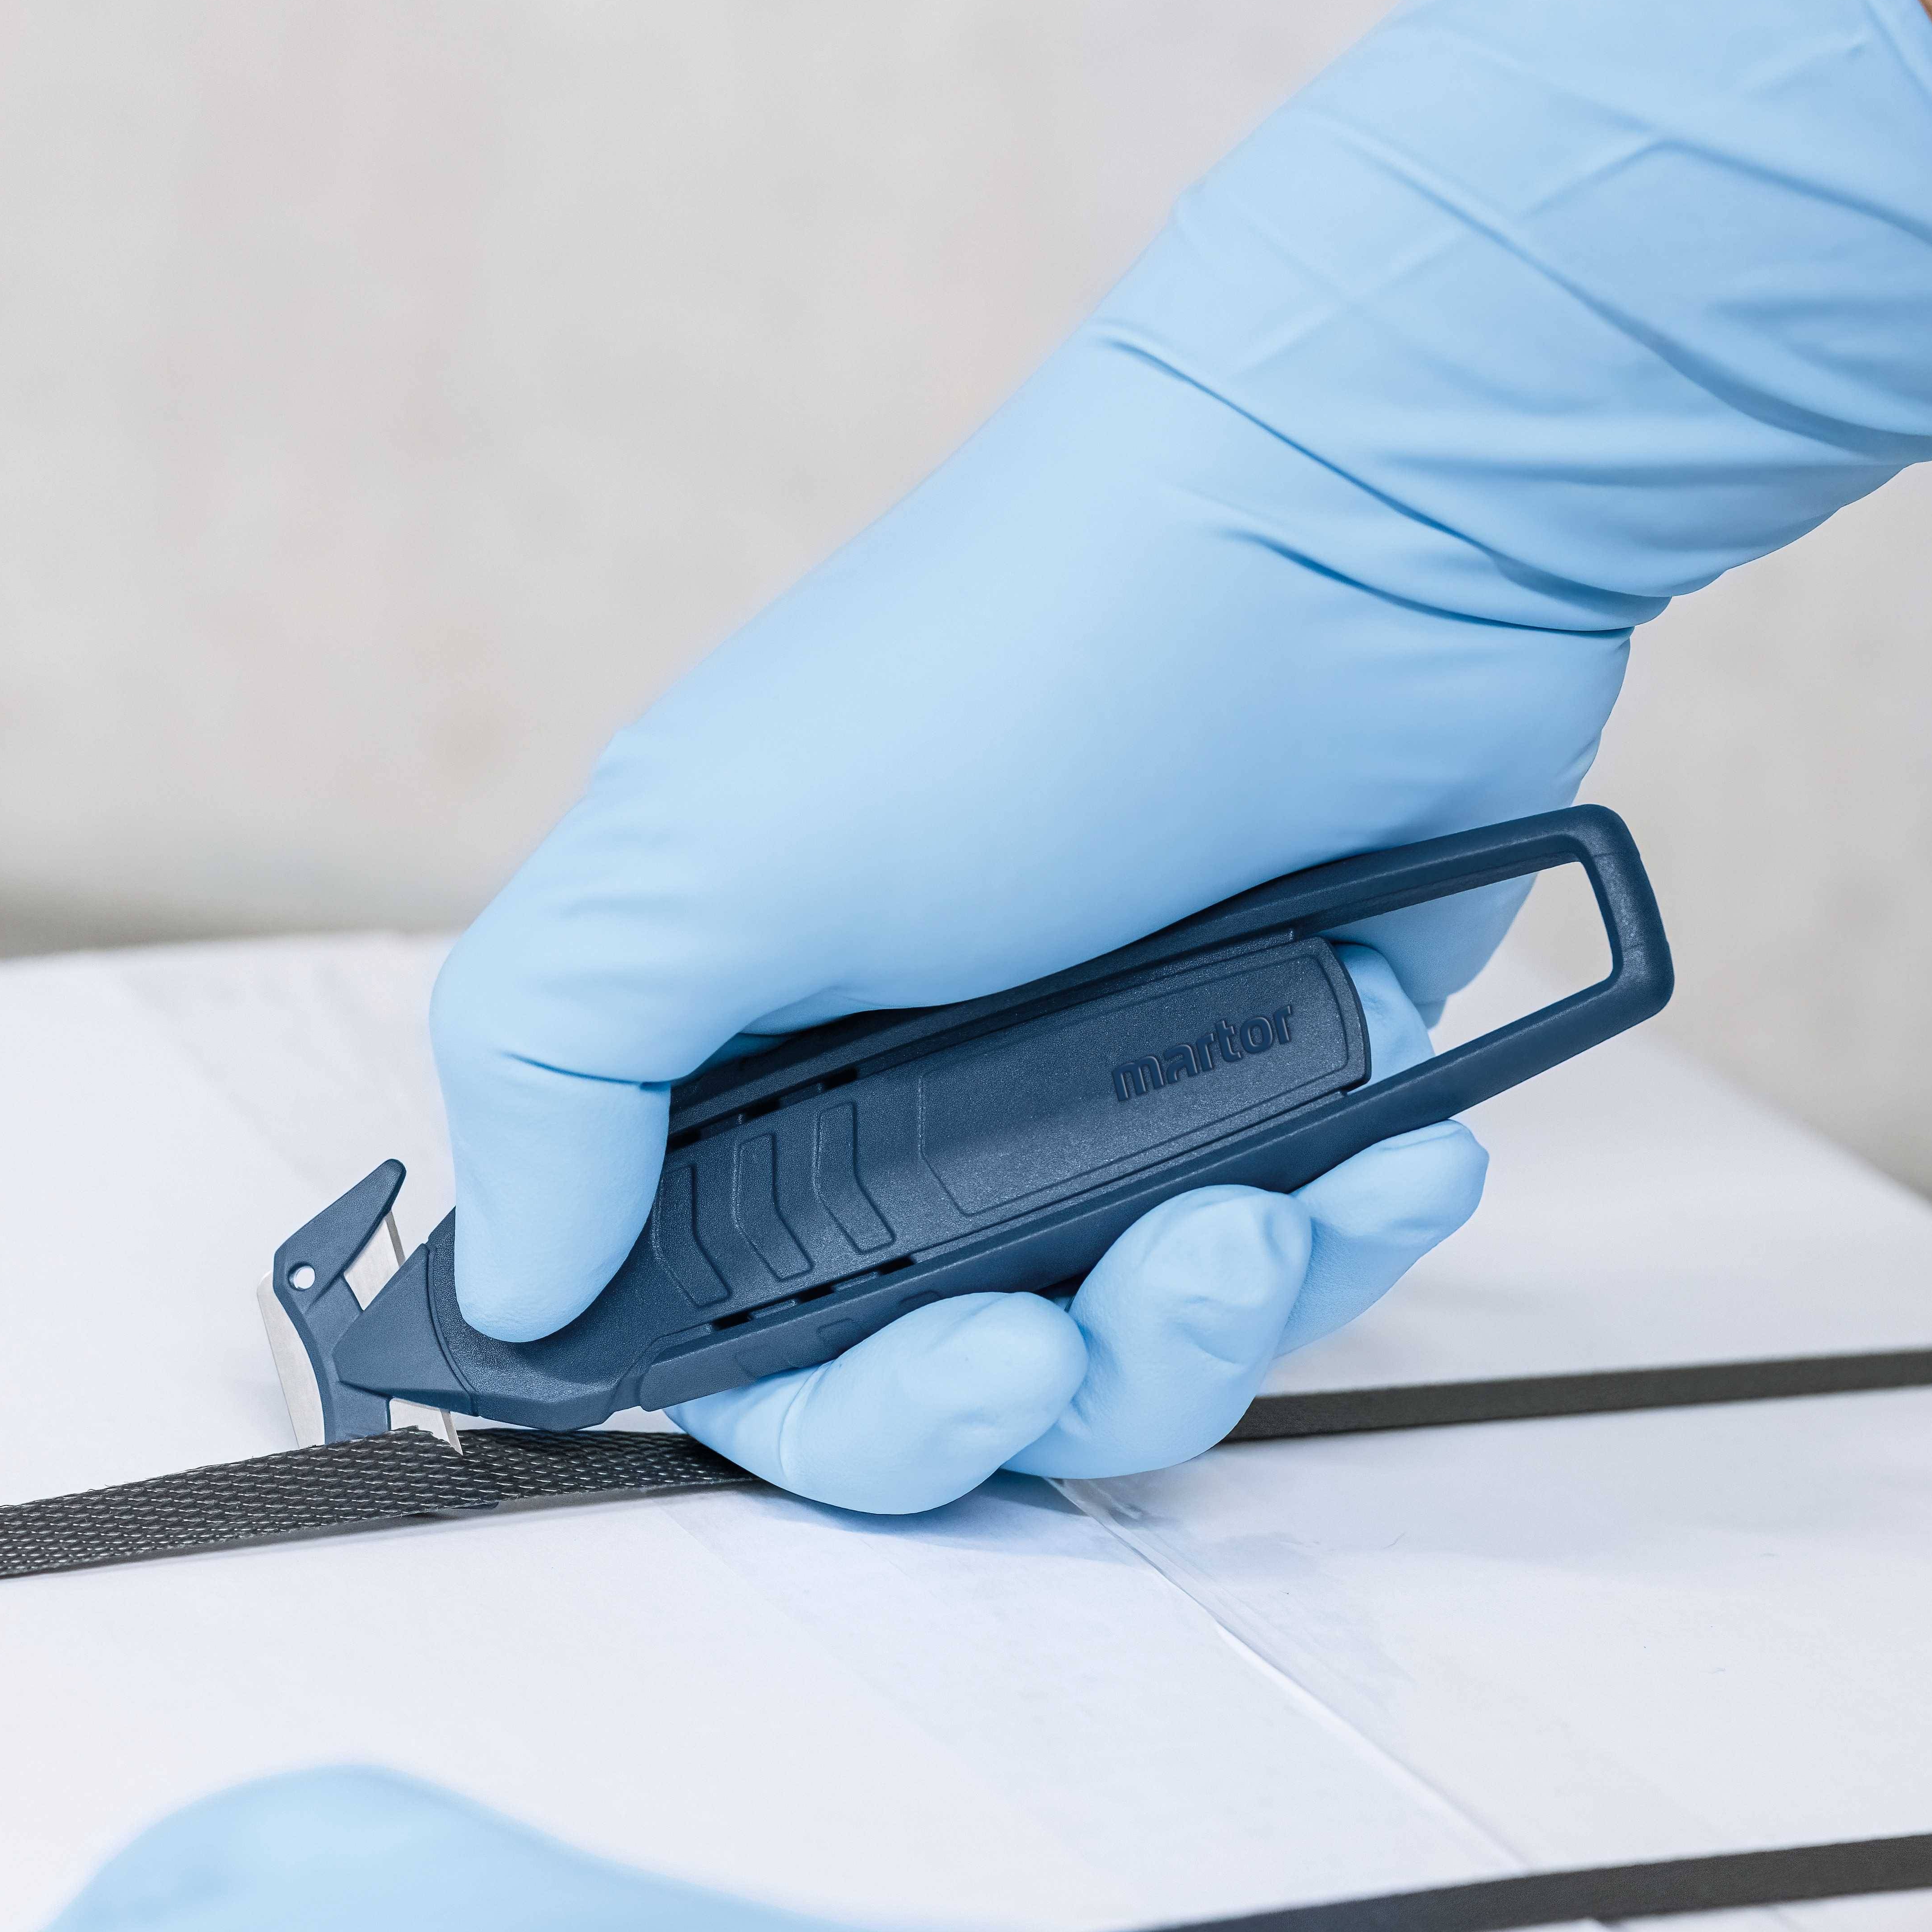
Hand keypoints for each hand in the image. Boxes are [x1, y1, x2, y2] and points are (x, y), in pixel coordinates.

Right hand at [425, 0, 1931, 1508]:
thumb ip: (558, 1069)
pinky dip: (1364, 1231)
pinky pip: (1316, 1253)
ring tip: (1266, 1211)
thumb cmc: (1010, 670)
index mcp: (752, 1054)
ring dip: (1210, 1320)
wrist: (1349, 523)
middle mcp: (923, 1096)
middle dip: (1027, 1394)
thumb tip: (516, 1293)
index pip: (739, 1341)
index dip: (821, 1408)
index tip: (935, 1372)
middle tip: (1075, 1332)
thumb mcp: (705, 845)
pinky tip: (1415, 1152)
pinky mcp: (1294, 1081)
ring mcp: (1116, 1095)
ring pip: (1143, 1349)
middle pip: (949, 1385)